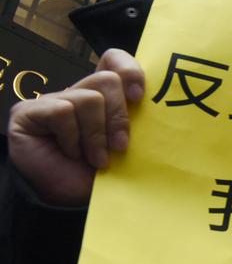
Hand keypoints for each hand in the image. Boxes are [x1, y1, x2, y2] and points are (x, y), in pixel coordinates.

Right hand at [8, 49, 144, 205]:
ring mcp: (53, 100)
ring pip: (89, 98)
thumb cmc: (102, 176)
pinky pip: (62, 111)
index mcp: (104, 97)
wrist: (70, 202)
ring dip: (96, 135)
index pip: (114, 60)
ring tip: (95, 158)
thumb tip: (169, 112)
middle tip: (121, 146)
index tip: (140, 97)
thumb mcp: (128, 148)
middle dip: (119, 115)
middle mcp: (79, 94)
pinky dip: (72, 137)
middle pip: (107, 79)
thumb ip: (140, 124)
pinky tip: (70, 153)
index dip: (130, 71)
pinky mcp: (29, 112)